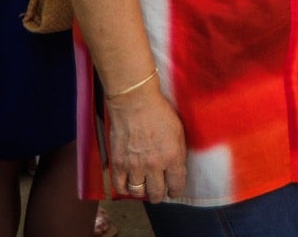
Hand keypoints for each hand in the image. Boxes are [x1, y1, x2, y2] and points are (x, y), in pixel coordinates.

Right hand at [105, 80, 186, 202]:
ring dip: (142, 192)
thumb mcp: (179, 132)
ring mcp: (135, 166)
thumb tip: (176, 168)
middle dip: (158, 195)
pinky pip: (120, 187)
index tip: (173, 192)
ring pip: (138, 193)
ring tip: (144, 188)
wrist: (135, 103)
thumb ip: (178, 153)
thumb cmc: (160, 113)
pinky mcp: (118, 164)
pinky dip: (125, 190)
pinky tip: (129, 185)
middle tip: (158, 193)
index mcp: (173, 157)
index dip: (175, 191)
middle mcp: (155, 165)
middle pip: (156, 193)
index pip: (176, 185)